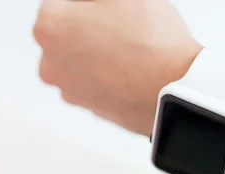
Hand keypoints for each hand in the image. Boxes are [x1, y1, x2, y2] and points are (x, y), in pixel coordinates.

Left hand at [33, 0, 202, 135]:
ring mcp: (70, 91)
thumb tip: (99, 6)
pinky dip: (110, 76)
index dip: (87, 3)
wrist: (175, 91)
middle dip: (89, 26)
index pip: (60, 2)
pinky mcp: (92, 110)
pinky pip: (98, 84)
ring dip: (99, 52)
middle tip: (122, 23)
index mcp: (49, 26)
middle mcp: (50, 64)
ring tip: (131, 46)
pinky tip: (133, 68)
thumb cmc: (149, 39)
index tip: (110, 6)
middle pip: (67, 35)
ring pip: (82, 62)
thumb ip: (98, 0)